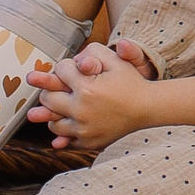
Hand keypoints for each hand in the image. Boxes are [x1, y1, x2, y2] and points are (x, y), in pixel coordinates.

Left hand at [27, 43, 154, 150]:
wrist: (146, 108)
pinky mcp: (87, 142)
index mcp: (87, 89)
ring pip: (52, 122)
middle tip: (62, 87)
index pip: (60, 71)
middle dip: (52, 88)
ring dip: (54, 112)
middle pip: (47, 97)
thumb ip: (94, 52)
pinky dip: (65, 129)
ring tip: (64, 104)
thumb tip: (74, 61)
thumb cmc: (130, 82)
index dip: (66, 66)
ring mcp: (83, 130)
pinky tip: (72, 119)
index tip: (74, 69)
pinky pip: (64, 137)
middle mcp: (81, 111)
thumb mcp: (116, 60)